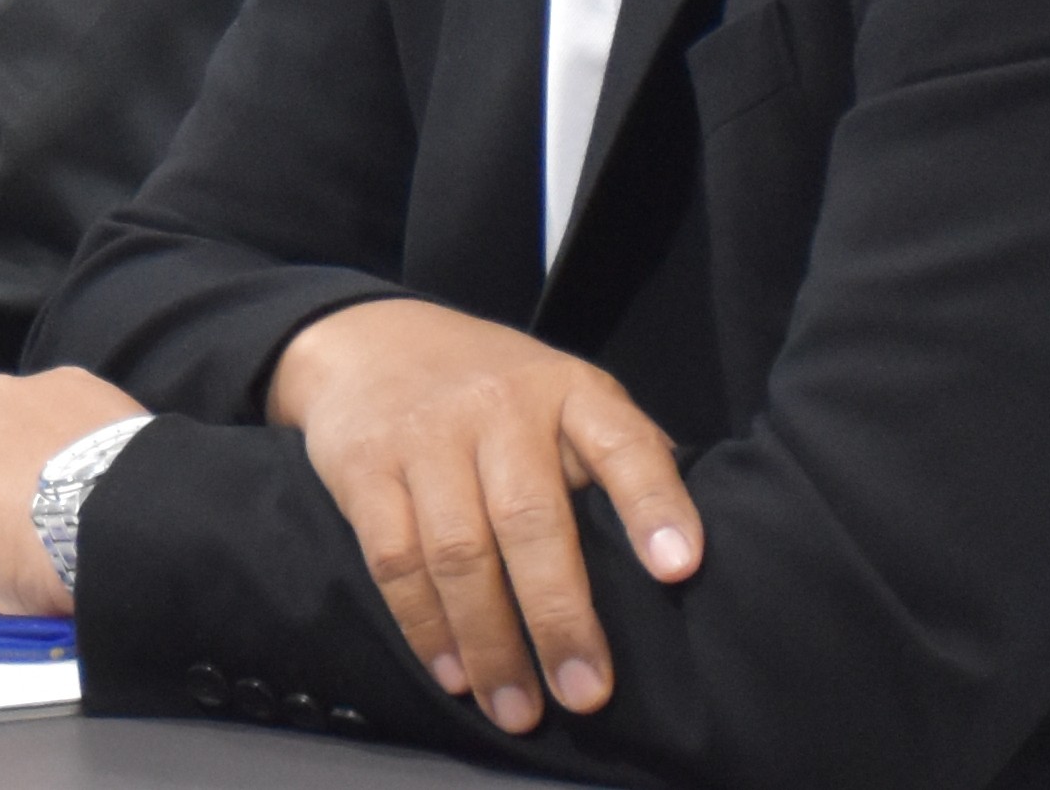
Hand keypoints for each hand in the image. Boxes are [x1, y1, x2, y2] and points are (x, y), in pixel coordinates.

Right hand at [265, 297, 700, 735]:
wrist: (372, 339)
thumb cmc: (495, 388)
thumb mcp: (564, 394)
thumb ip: (617, 454)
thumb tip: (683, 545)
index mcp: (568, 391)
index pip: (621, 444)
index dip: (653, 504)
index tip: (681, 568)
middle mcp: (500, 405)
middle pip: (531, 518)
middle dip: (560, 616)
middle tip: (586, 693)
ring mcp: (427, 434)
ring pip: (461, 552)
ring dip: (491, 643)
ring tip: (517, 709)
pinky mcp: (366, 467)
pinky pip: (396, 560)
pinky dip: (426, 627)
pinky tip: (453, 673)